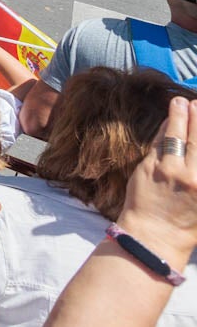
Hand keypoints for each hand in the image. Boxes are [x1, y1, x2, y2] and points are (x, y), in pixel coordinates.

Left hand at [116, 97, 196, 267]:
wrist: (154, 237)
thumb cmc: (185, 224)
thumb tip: (192, 152)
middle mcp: (193, 176)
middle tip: (196, 102)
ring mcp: (169, 171)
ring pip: (174, 137)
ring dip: (177, 117)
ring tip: (179, 102)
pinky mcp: (148, 169)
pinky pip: (156, 144)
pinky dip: (161, 131)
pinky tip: (165, 121)